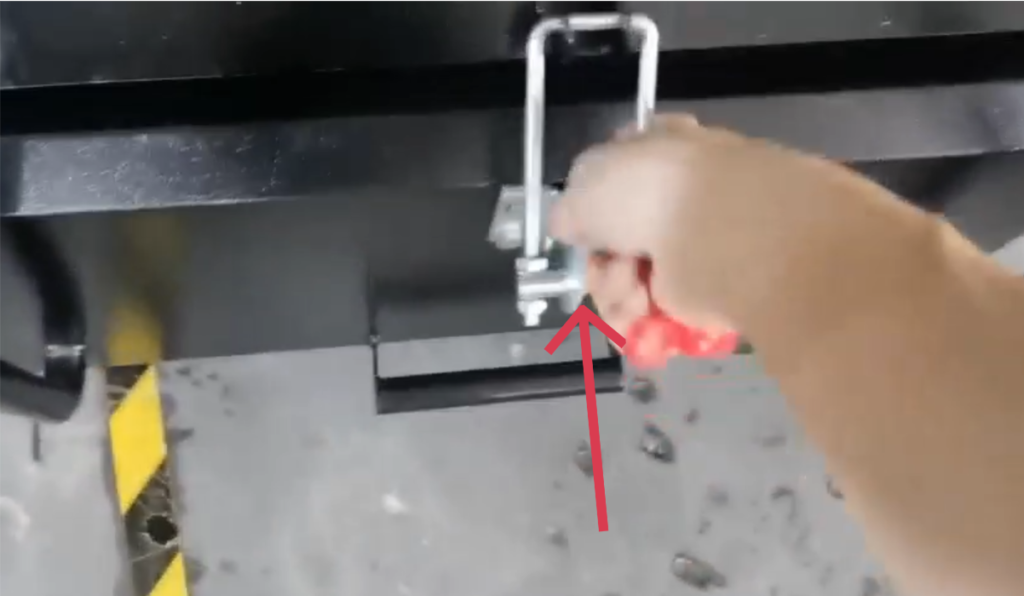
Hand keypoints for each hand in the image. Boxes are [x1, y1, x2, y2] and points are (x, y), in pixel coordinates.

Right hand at [550, 115, 892, 338]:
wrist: (727, 233)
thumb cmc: (653, 192)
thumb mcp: (588, 182)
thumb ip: (571, 206)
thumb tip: (570, 224)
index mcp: (659, 152)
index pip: (615, 181)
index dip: (590, 208)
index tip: (581, 229)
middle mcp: (680, 197)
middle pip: (617, 242)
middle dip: (601, 263)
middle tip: (609, 270)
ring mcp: (698, 246)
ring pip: (631, 281)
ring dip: (615, 294)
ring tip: (629, 295)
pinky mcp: (709, 293)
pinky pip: (658, 316)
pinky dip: (640, 324)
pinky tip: (638, 318)